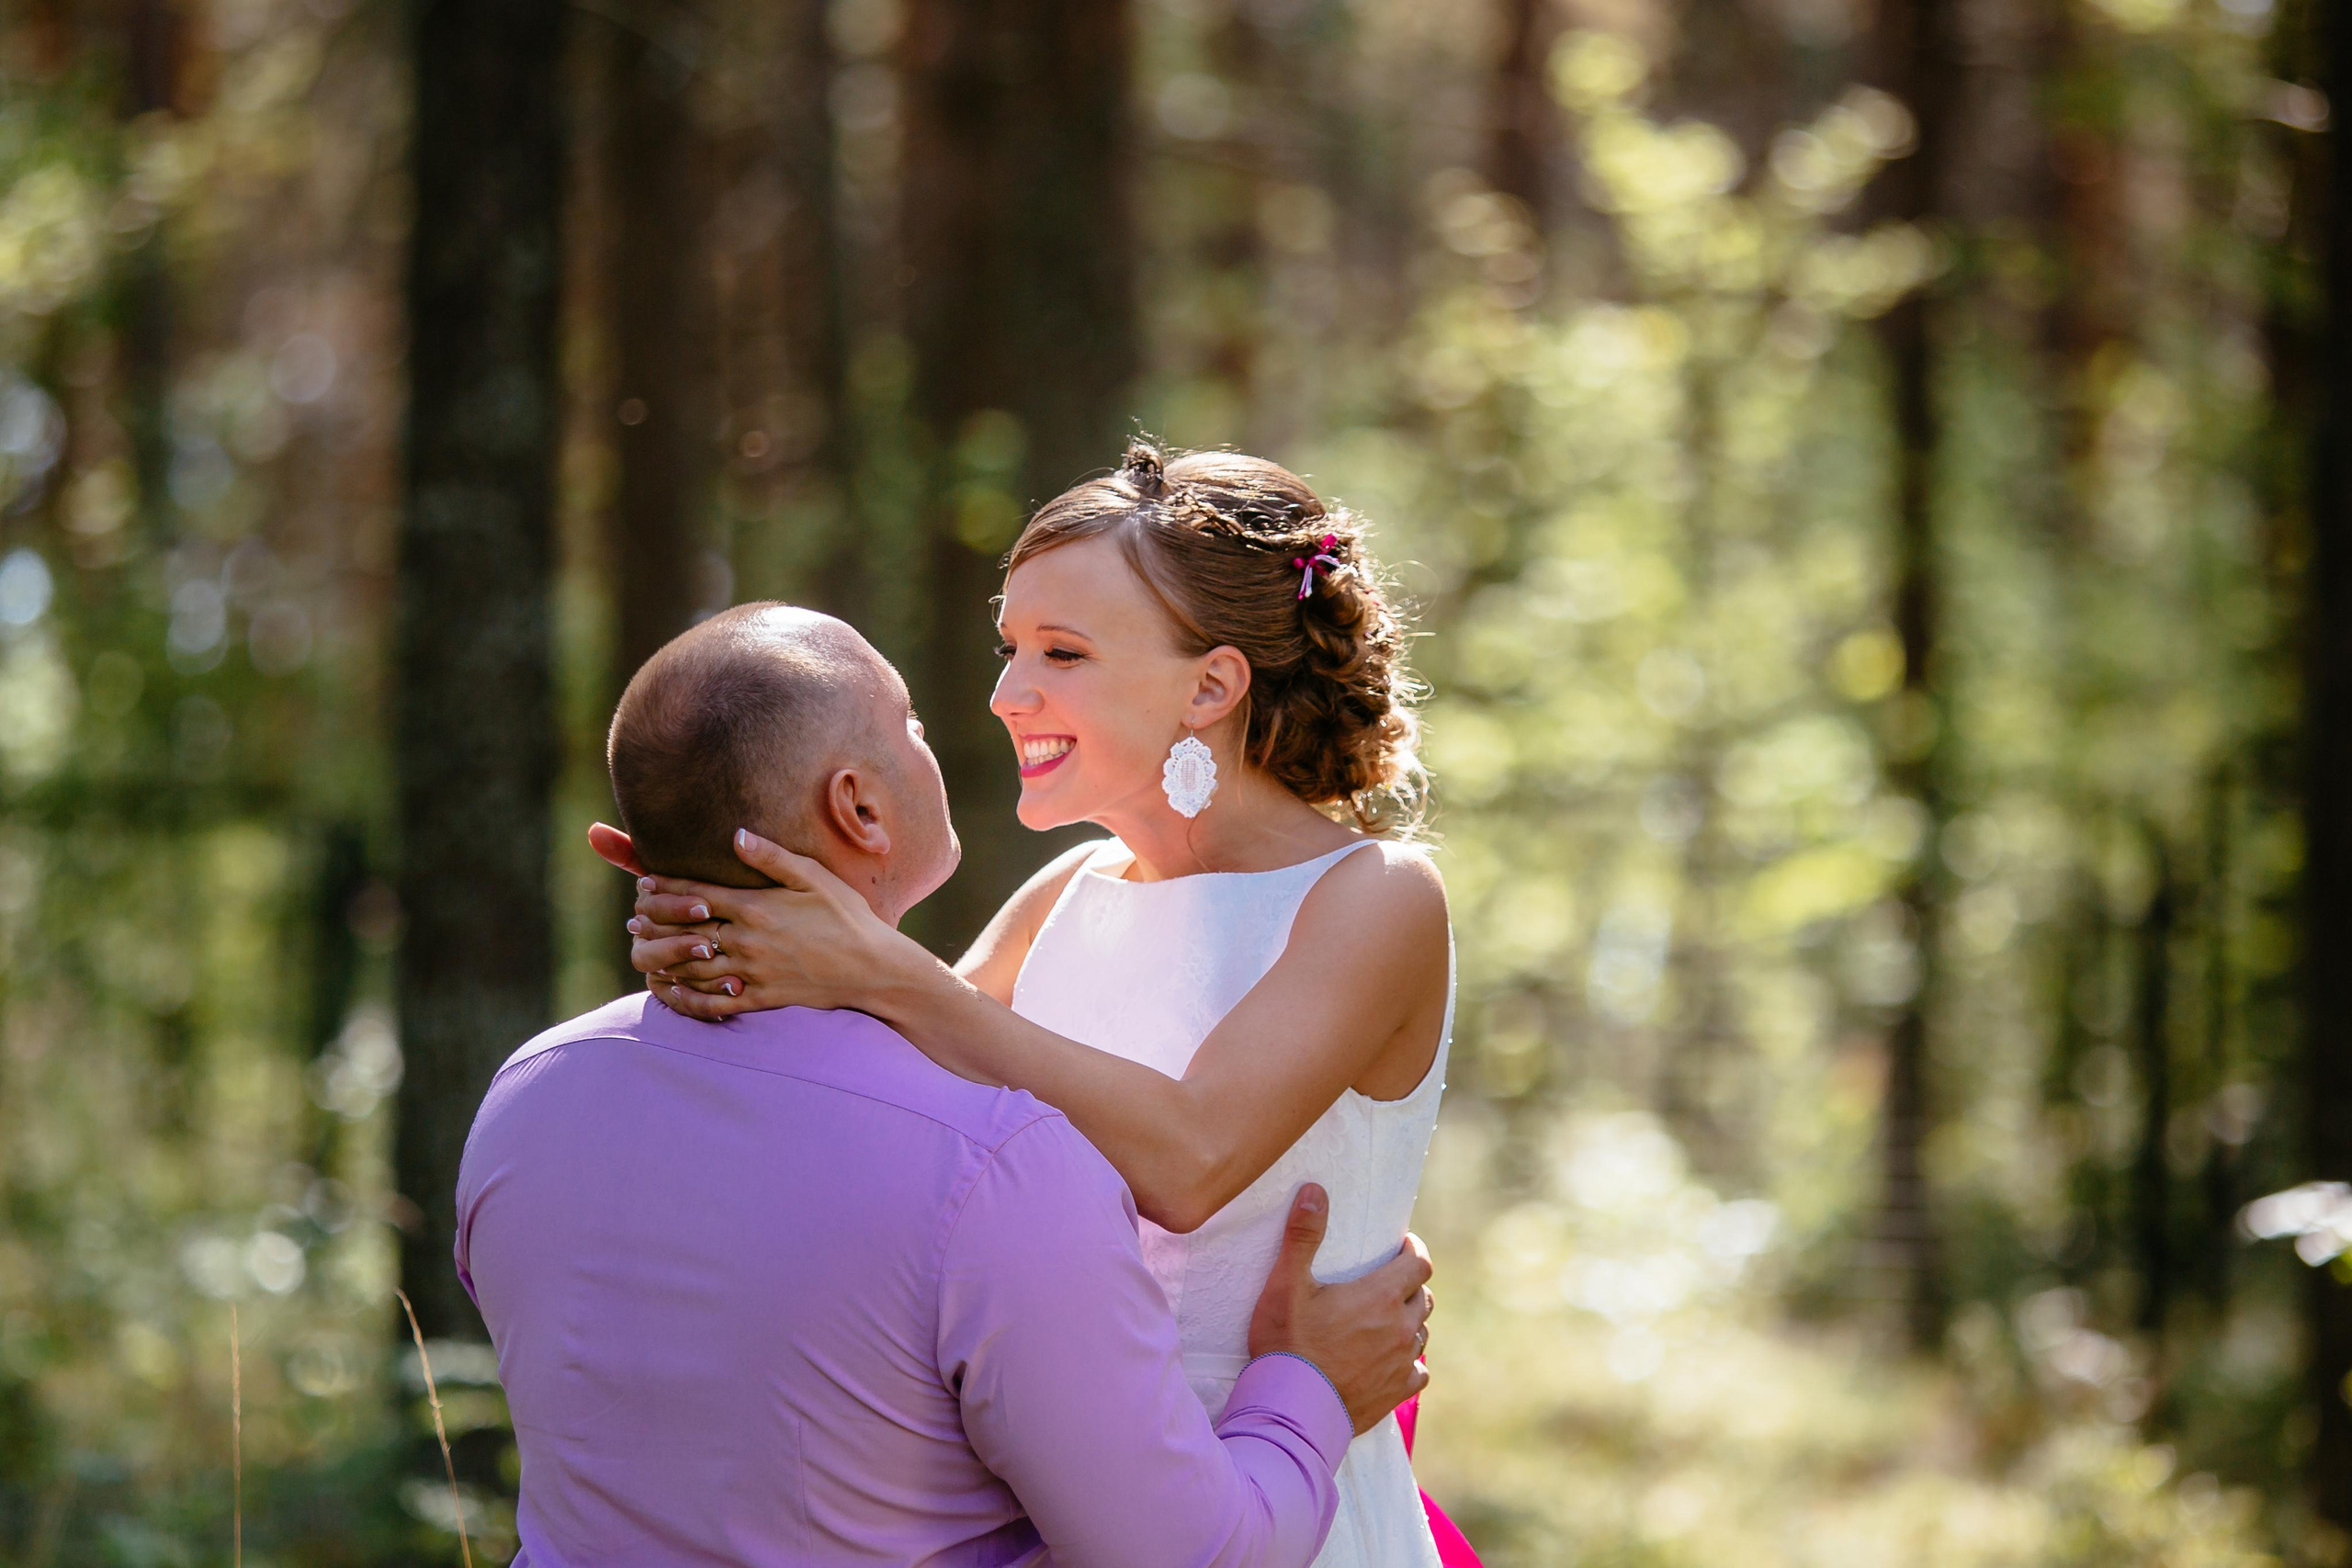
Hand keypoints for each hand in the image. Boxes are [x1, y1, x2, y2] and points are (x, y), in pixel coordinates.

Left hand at [612, 827, 906, 1021]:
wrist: (873, 968)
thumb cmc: (848, 916)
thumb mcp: (814, 877)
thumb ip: (772, 857)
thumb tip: (736, 836)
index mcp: (756, 907)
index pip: (696, 894)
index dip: (665, 887)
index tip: (645, 882)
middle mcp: (747, 941)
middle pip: (684, 931)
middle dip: (655, 922)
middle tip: (634, 918)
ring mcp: (752, 972)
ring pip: (692, 967)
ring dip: (662, 958)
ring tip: (643, 950)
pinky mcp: (761, 998)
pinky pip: (713, 1002)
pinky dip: (685, 997)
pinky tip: (672, 990)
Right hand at [1246, 1184, 1432, 1434]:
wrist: (1292, 1409)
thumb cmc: (1286, 1344)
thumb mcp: (1287, 1284)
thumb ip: (1303, 1235)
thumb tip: (1315, 1190)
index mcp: (1381, 1296)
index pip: (1420, 1263)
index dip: (1413, 1251)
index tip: (1399, 1246)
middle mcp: (1400, 1328)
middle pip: (1422, 1296)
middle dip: (1409, 1283)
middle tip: (1385, 1280)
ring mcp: (1401, 1363)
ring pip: (1420, 1331)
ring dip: (1408, 1320)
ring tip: (1384, 1318)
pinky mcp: (1396, 1393)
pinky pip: (1418, 1371)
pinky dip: (1409, 1361)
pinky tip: (1390, 1360)